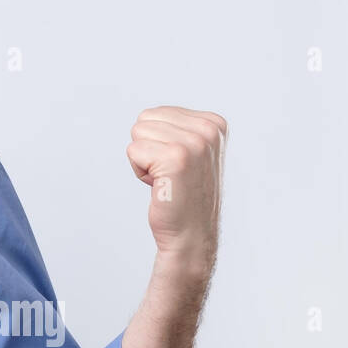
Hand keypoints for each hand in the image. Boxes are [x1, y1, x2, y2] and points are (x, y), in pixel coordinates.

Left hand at [127, 106, 226, 265]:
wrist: (191, 234)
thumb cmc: (185, 194)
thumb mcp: (191, 151)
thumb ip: (178, 128)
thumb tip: (148, 114)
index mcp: (214, 123)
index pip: (156, 113)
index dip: (157, 141)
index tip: (177, 164)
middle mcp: (209, 129)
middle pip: (145, 119)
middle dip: (148, 148)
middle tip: (169, 173)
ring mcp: (195, 143)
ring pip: (137, 133)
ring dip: (144, 160)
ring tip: (166, 179)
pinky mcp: (176, 158)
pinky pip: (133, 150)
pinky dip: (139, 171)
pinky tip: (160, 186)